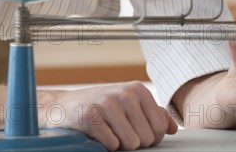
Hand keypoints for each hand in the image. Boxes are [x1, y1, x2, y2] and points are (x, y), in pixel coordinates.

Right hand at [38, 81, 176, 150]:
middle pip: (146, 137)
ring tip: (110, 132)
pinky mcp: (92, 118)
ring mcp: (108, 104)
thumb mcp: (129, 105)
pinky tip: (98, 134)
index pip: (159, 126)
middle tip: (119, 132)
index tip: (136, 132)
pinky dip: (106, 145)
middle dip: (134, 141)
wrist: (63, 107)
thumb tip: (172, 128)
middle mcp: (125, 94)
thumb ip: (153, 114)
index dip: (150, 137)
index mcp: (138, 90)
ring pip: (131, 143)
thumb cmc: (100, 106)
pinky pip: (112, 145)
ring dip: (120, 144)